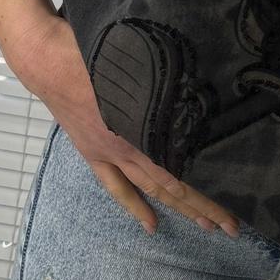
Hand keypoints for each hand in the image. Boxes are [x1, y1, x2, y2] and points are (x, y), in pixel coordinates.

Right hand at [2, 13, 240, 238]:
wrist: (48, 62)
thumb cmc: (95, 53)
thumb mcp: (140, 62)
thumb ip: (167, 82)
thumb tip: (202, 84)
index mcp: (142, 126)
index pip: (179, 173)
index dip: (205, 196)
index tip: (229, 213)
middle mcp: (129, 146)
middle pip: (171, 186)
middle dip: (202, 207)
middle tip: (230, 227)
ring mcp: (110, 153)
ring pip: (149, 188)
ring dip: (177, 208)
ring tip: (204, 226)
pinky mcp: (94, 152)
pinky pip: (116, 185)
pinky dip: (134, 204)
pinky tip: (150, 224)